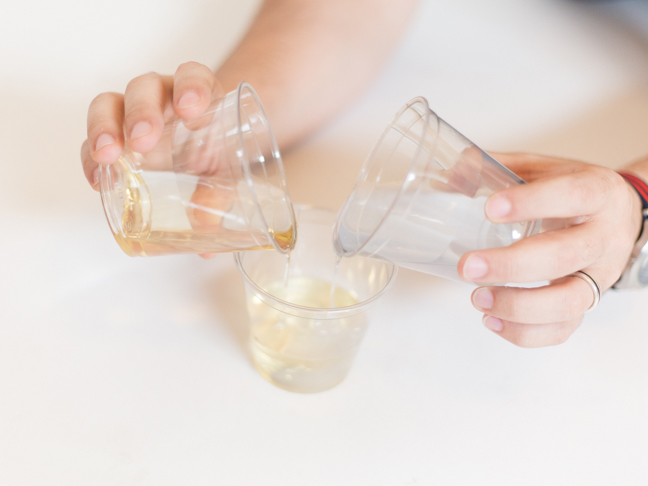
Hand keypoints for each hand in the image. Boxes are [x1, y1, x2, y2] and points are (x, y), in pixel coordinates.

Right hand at [80, 62, 223, 189]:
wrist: (204, 148)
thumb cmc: (218, 148)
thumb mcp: (228, 168)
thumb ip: (224, 190)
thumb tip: (207, 220)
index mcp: (198, 93)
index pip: (192, 75)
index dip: (190, 86)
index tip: (190, 109)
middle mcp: (163, 96)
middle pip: (145, 87)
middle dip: (141, 111)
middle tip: (143, 139)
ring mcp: (133, 113)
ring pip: (110, 104)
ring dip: (105, 127)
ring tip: (108, 155)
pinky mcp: (115, 136)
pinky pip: (94, 140)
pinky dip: (91, 158)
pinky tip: (97, 180)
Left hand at [458, 153, 643, 347]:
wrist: (619, 217)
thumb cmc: (573, 192)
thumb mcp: (544, 169)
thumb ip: (498, 168)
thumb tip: (451, 174)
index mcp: (597, 193)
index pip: (573, 195)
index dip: (532, 202)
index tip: (490, 208)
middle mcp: (604, 237)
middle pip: (565, 257)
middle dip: (512, 266)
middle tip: (468, 267)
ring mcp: (599, 275)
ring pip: (568, 301)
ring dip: (518, 306)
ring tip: (477, 298)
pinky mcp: (588, 304)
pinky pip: (563, 329)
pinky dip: (525, 333)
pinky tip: (492, 319)